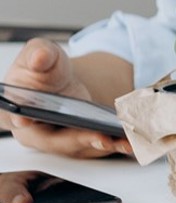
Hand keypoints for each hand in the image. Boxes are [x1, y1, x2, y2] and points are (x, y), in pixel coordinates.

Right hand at [3, 39, 133, 157]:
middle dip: (77, 140)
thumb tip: (39, 58)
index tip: (30, 119)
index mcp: (14, 111)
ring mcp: (60, 141)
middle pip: (53, 141)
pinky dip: (116, 145)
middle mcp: (35, 133)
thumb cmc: (46, 70)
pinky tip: (134, 141)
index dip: (24, 119)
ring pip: (80, 148)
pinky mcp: (82, 144)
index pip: (16, 118)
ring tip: (125, 141)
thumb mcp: (41, 54)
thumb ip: (38, 54)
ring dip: (104, 146)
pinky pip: (99, 147)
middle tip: (100, 137)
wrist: (64, 79)